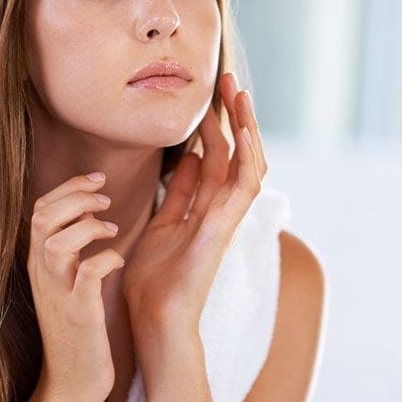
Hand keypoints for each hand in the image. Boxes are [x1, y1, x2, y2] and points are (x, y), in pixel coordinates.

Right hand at [27, 172, 124, 401]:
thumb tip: (90, 208)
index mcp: (40, 261)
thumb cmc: (77, 324)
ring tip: (112, 227)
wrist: (72, 380)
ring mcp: (58, 293)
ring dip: (87, 225)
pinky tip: (119, 260)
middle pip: (42, 217)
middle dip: (75, 196)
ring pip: (56, 241)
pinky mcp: (78, 313)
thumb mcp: (65, 279)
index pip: (39, 209)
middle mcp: (43, 273)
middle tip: (105, 197)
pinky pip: (87, 274)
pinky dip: (105, 259)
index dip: (68, 186)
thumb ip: (71, 244)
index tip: (98, 178)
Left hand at [121, 72, 267, 340]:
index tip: (206, 98)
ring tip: (239, 93)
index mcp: (201, 208)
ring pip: (246, 164)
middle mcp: (218, 210)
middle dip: (231, 117)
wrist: (153, 321)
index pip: (213, 157)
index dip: (212, 126)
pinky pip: (243, 187)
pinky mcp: (224, 229)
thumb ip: (178, 193)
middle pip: (232, 154)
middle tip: (227, 80)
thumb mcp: (161, 223)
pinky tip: (244, 127)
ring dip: (245, 128)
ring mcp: (225, 219)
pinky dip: (247, 156)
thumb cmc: (153, 280)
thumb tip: (186, 157)